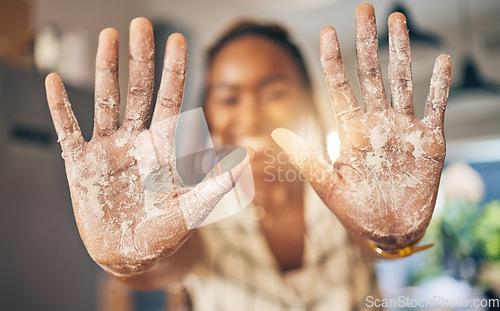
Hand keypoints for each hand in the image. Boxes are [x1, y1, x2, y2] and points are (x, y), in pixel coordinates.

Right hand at [45, 18, 251, 275]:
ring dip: (106, 69)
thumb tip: (247, 157)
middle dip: (141, 59)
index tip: (177, 40)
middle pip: (139, 92)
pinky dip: (60, 108)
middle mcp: (136, 141)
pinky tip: (53, 82)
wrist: (132, 255)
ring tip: (106, 37)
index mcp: (163, 148)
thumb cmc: (165, 234)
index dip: (173, 71)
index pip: (170, 101)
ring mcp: (108, 150)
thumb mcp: (192, 209)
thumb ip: (215, 184)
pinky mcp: (81, 165)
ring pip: (106, 101)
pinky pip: (68, 131)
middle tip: (140, 24)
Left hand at [272, 3, 450, 249]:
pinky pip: (436, 108)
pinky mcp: (429, 142)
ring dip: (400, 51)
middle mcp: (377, 124)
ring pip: (402, 81)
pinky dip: (439, 86)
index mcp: (351, 132)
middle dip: (365, 42)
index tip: (326, 33)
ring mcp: (403, 130)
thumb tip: (277, 132)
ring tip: (397, 20)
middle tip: (363, 10)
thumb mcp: (327, 186)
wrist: (387, 232)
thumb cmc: (355, 212)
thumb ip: (305, 158)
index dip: (333, 60)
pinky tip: (441, 61)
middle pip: (370, 74)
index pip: (340, 88)